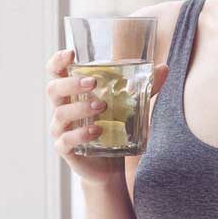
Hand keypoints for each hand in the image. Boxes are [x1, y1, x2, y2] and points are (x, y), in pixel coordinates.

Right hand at [46, 49, 169, 186]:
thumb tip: (164, 68)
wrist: (108, 165)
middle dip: (71, 83)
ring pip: (61, 114)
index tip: (70, 53)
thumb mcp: (128, 105)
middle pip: (53, 89)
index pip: (55, 71)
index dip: (57, 61)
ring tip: (101, 106)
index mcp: (72, 92)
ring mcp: (61, 129)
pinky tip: (97, 130)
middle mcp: (62, 108)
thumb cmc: (113, 127)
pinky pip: (66, 140)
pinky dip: (81, 134)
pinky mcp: (65, 149)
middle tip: (93, 83)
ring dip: (80, 108)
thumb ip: (144, 87)